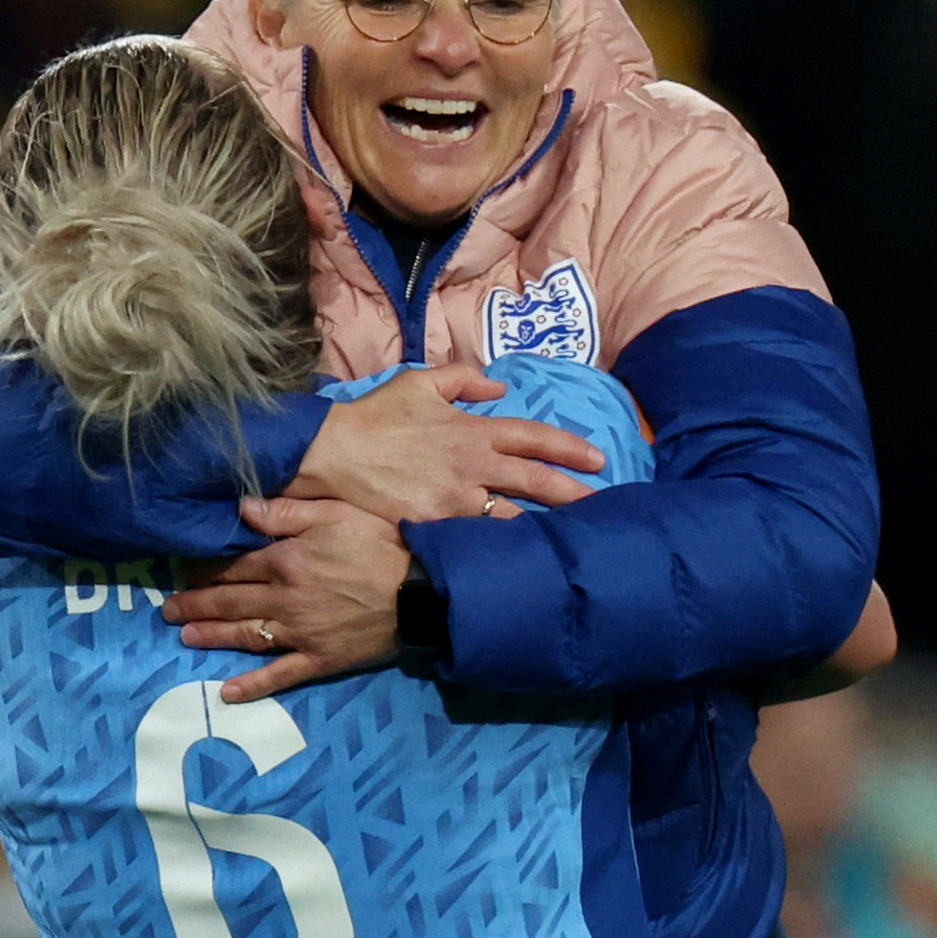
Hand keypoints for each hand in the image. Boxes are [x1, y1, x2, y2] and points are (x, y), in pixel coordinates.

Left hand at [163, 496, 410, 702]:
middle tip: (166, 610)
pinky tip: (226, 693)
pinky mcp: (320, 660)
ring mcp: (300, 634)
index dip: (205, 569)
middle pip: (231, 602)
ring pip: (246, 636)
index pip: (234, 566)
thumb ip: (285, 513)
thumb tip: (241, 508)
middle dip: (196, 605)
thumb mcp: (334, 513)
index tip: (181, 571)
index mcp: (285, 562)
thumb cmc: (379, 544)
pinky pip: (280, 676)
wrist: (421, 592)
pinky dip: (252, 686)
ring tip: (184, 637)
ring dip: (212, 637)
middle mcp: (284, 600)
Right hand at [287, 364, 602, 521]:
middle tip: (602, 504)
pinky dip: (500, 546)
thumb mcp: (418, 382)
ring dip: (544, 526)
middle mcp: (472, 466)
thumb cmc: (374, 416)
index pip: (533, 437)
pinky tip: (520, 558)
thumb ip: (462, 379)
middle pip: (536, 481)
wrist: (334, 454)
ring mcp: (455, 501)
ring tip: (570, 539)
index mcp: (472, 430)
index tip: (596, 459)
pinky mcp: (436, 527)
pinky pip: (476, 538)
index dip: (568, 448)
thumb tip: (499, 386)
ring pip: (513, 516)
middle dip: (574, 493)